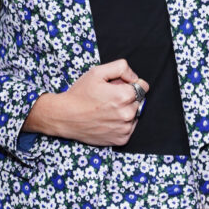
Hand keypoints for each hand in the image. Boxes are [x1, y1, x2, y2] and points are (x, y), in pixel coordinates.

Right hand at [22, 58, 149, 146]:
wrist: (65, 117)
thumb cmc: (80, 94)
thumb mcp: (97, 72)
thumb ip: (121, 68)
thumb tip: (135, 77)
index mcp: (124, 96)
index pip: (143, 87)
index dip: (130, 84)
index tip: (119, 86)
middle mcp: (127, 114)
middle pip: (138, 101)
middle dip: (128, 98)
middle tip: (109, 98)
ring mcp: (124, 129)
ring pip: (134, 115)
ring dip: (125, 111)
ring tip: (107, 110)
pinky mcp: (121, 140)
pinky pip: (129, 128)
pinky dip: (121, 124)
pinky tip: (107, 120)